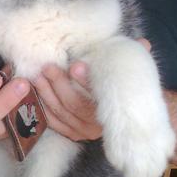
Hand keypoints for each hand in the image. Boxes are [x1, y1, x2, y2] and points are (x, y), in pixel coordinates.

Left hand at [34, 38, 150, 141]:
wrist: (128, 114)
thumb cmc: (124, 86)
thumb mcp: (131, 71)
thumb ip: (136, 57)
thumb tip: (142, 43)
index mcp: (113, 108)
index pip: (98, 95)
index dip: (86, 81)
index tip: (75, 66)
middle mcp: (99, 124)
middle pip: (74, 105)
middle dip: (59, 85)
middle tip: (48, 67)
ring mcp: (84, 131)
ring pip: (61, 114)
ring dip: (46, 94)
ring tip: (38, 76)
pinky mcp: (72, 133)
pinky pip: (53, 123)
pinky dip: (42, 108)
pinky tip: (34, 93)